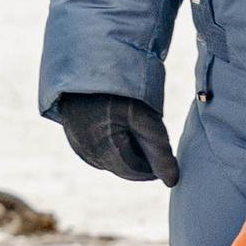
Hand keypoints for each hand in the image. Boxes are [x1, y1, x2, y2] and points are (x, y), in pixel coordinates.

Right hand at [56, 91, 177, 184]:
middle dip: (140, 157)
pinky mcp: (73, 135)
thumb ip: (160, 152)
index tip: (165, 151)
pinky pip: (97, 149)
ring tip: (135, 125)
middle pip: (122, 166)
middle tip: (152, 135)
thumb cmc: (120, 89)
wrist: (88, 62)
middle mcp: (87, 152)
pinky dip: (112, 143)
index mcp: (104, 151)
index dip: (154, 166)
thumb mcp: (146, 119)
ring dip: (127, 150)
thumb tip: (172, 182)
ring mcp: (77, 144)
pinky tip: (119, 124)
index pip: (136, 172)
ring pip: (110, 158)